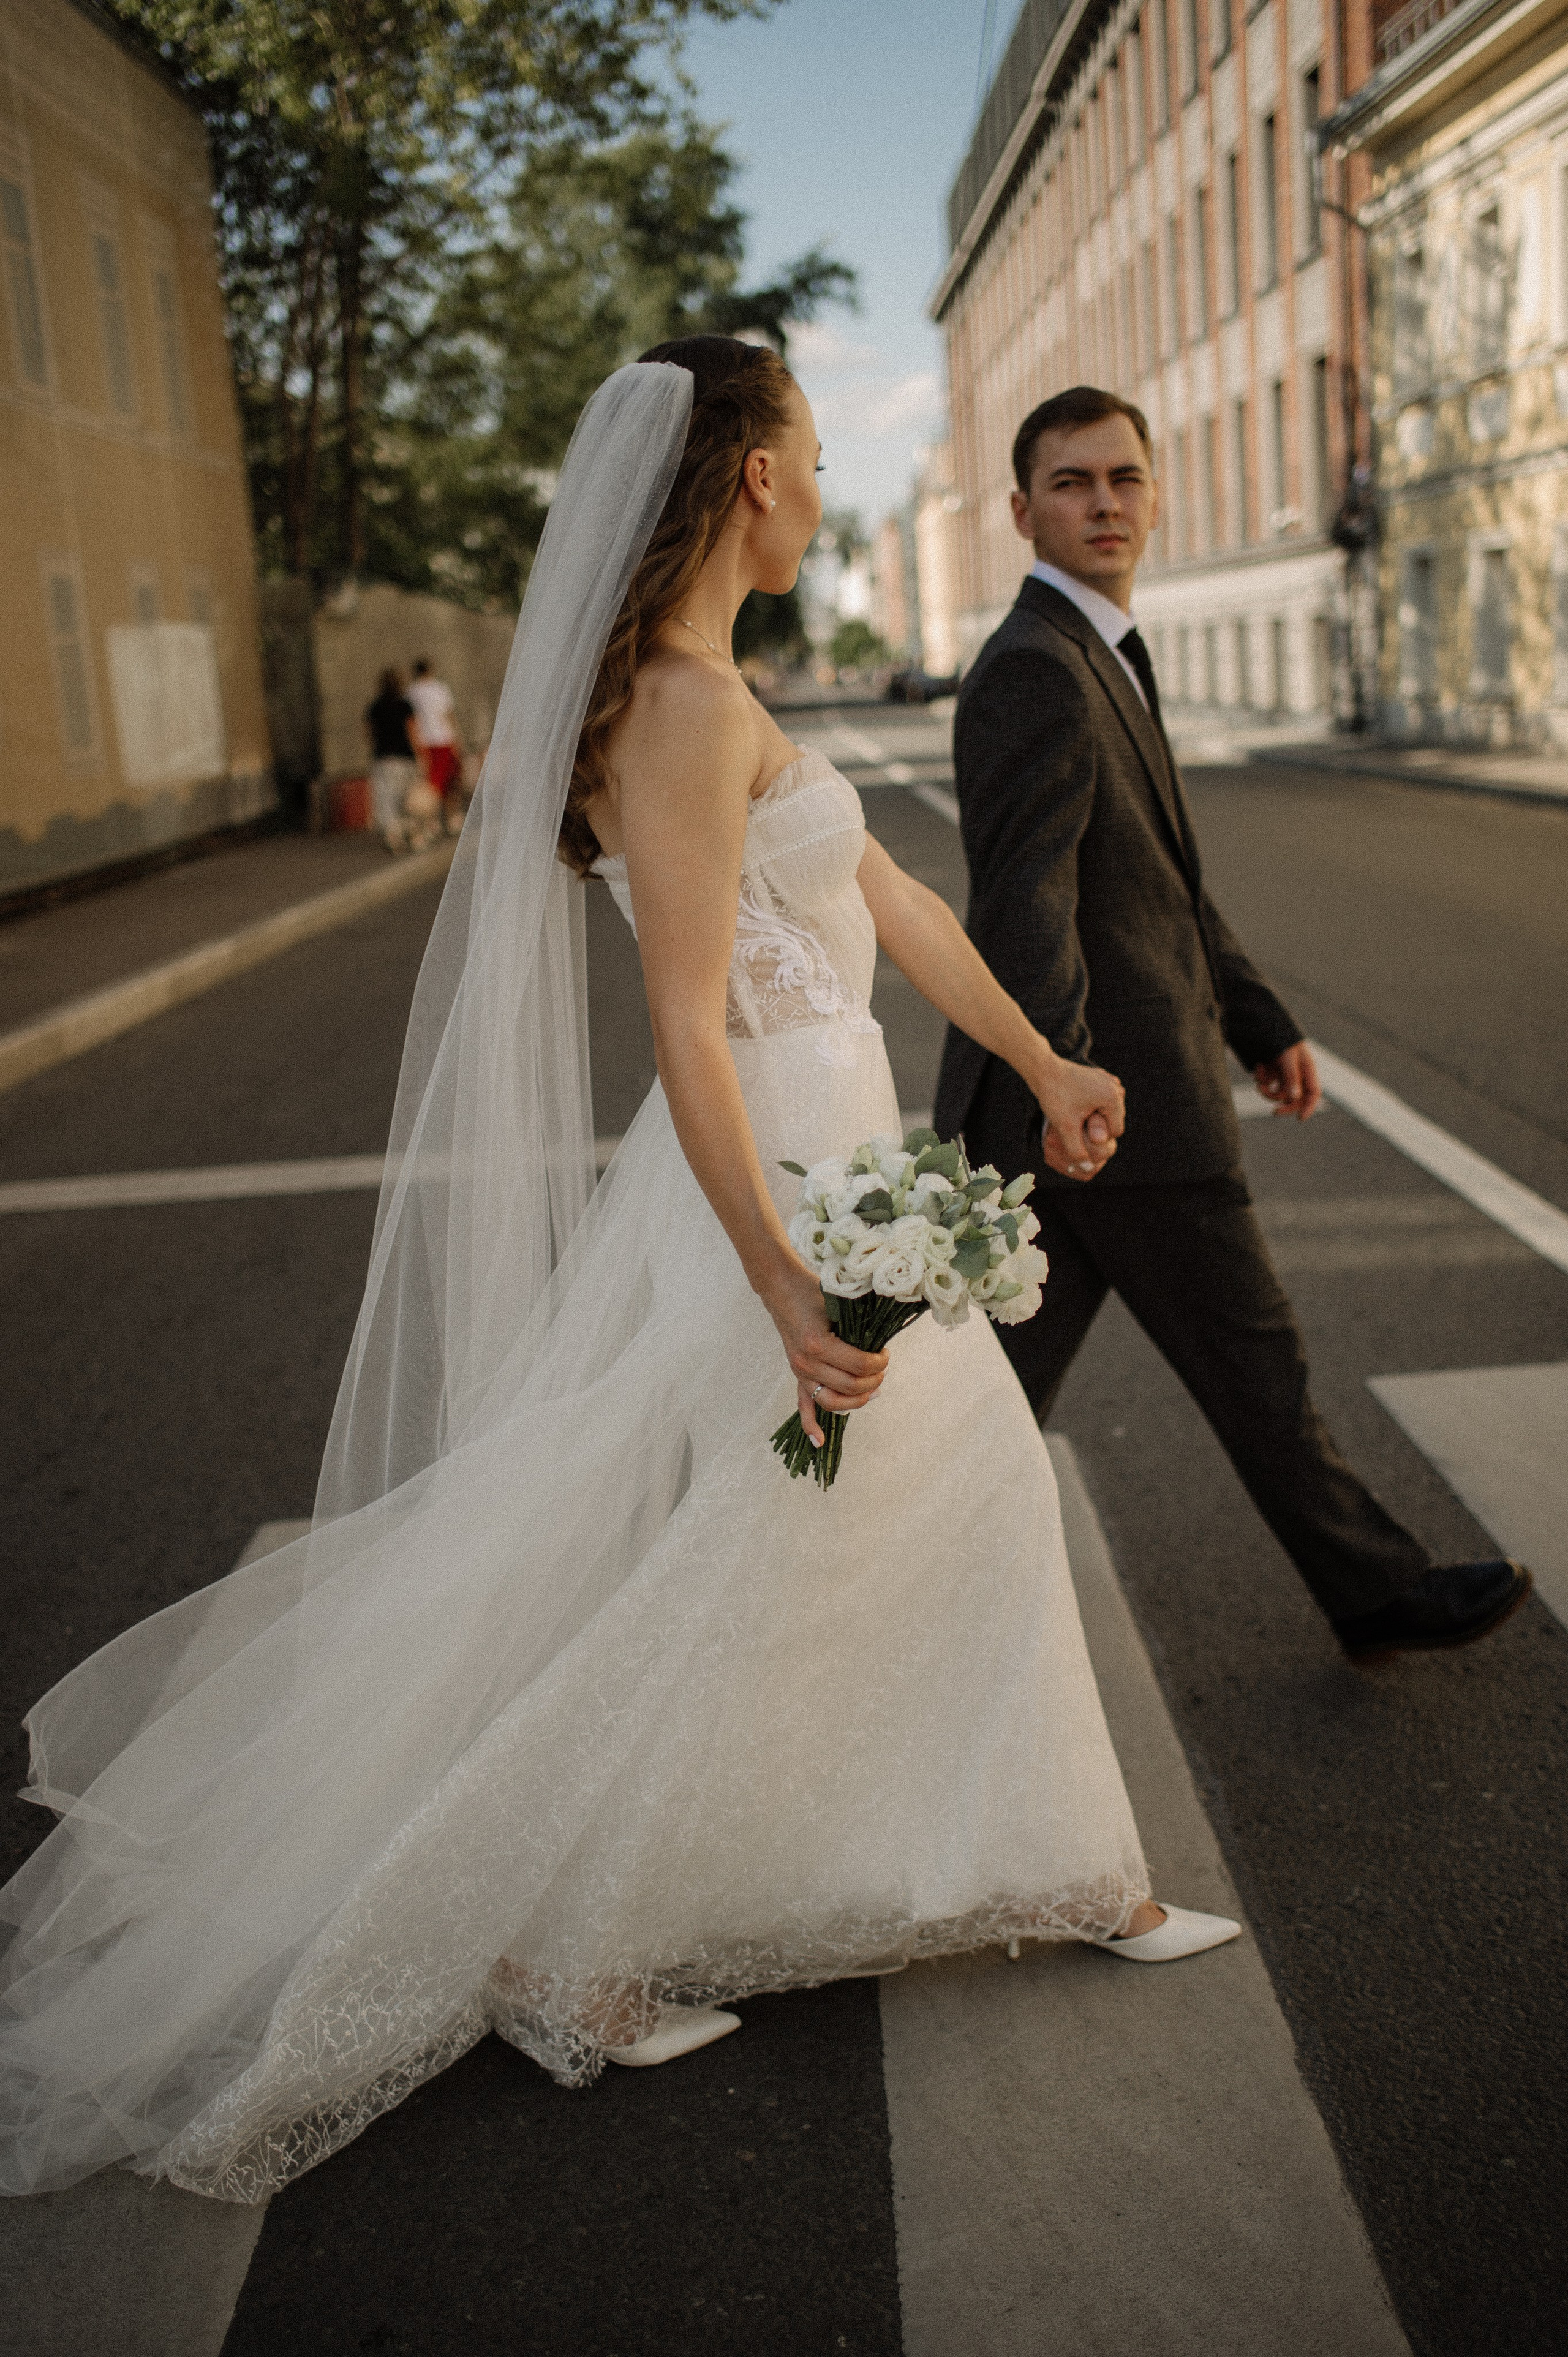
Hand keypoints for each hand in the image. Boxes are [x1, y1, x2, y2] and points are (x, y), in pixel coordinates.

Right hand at [763, 1257, 888, 1448]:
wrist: (782, 1287)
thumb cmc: (812, 1290)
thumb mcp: (839, 1303)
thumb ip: (858, 1325)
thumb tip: (882, 1344)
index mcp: (819, 1344)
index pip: (859, 1365)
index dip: (880, 1362)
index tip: (886, 1353)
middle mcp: (807, 1362)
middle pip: (850, 1387)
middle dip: (873, 1380)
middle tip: (882, 1368)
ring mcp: (800, 1371)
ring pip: (832, 1402)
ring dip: (855, 1403)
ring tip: (871, 1392)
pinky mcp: (796, 1374)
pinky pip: (803, 1405)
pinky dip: (811, 1425)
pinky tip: (820, 1442)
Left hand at [1034, 1053, 1123, 1182]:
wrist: (1042, 1069)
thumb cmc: (1055, 1096)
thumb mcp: (1066, 1127)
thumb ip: (1078, 1150)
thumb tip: (1087, 1168)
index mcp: (1114, 1098)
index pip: (1115, 1132)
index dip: (1096, 1136)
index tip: (1077, 1126)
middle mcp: (1116, 1087)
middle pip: (1113, 1121)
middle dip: (1096, 1126)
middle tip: (1074, 1119)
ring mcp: (1110, 1081)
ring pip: (1107, 1112)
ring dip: (1093, 1117)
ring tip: (1074, 1110)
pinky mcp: (1101, 1078)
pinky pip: (1101, 1101)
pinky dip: (1091, 1106)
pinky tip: (1075, 1102)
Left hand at [1254, 1041, 1320, 1120]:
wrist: (1262, 1024)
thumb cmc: (1280, 1037)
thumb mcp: (1287, 1057)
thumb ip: (1291, 1077)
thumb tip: (1294, 1098)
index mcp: (1308, 1068)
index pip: (1313, 1092)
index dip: (1309, 1106)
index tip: (1300, 1119)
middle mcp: (1298, 1073)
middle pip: (1296, 1098)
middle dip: (1285, 1105)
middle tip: (1274, 1113)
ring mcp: (1285, 1073)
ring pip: (1279, 1093)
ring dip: (1268, 1090)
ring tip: (1260, 1082)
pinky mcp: (1273, 1071)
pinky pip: (1268, 1083)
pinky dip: (1262, 1079)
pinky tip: (1259, 1067)